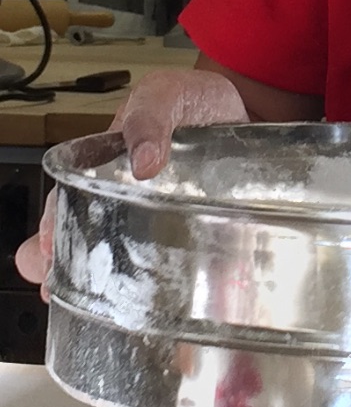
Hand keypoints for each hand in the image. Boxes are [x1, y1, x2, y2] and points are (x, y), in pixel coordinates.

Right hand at [15, 69, 249, 289]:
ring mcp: (164, 222)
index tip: (47, 251)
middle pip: (88, 241)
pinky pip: (183, 267)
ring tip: (114, 313)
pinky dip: (177, 290)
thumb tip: (143, 160)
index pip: (67, 204)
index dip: (53, 229)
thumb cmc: (196, 100)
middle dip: (71, 268)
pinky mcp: (200, 235)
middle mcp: (129, 202)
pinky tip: (179, 308)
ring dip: (119, 288)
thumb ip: (149, 115)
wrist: (248, 109)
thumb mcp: (166, 93)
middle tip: (62, 290)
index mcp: (108, 169)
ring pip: (131, 262)